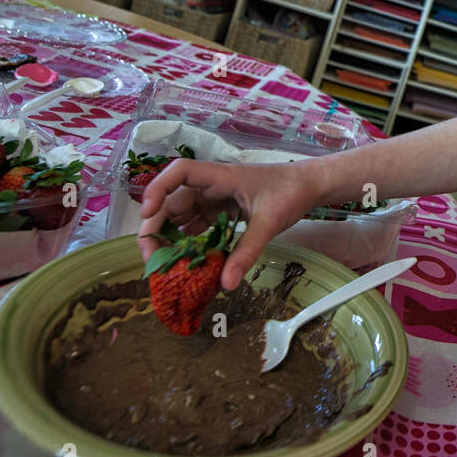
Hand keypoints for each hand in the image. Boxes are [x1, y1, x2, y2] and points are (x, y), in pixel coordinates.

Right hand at [137, 159, 319, 289]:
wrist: (309, 186)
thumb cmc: (290, 192)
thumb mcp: (270, 222)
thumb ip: (247, 251)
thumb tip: (226, 284)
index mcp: (220, 176)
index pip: (179, 172)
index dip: (157, 189)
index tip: (147, 213)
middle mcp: (210, 186)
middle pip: (170, 201)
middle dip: (156, 227)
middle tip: (152, 259)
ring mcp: (214, 199)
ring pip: (180, 216)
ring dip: (169, 239)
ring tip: (164, 267)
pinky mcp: (220, 212)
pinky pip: (196, 226)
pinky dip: (188, 243)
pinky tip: (185, 263)